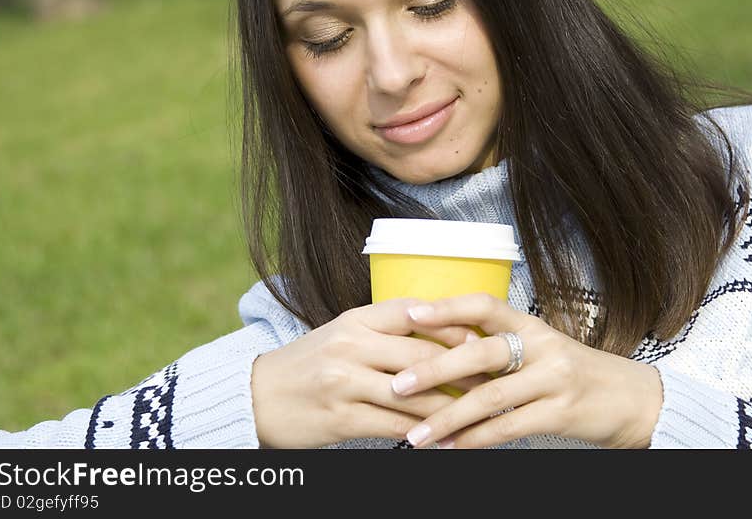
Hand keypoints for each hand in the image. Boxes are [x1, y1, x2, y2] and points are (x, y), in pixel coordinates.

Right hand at [251, 297, 490, 447]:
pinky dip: (424, 435)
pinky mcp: (341, 419)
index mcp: (354, 319)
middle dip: (464, 369)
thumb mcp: (341, 334)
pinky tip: (445, 439)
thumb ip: (383, 330)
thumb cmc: (307, 364)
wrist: (255, 397)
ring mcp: (344, 383)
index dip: (452, 324)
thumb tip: (438, 333)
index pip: (412, 312)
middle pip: (420, 355)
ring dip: (452, 407)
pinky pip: (395, 427)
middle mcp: (350, 346)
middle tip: (496, 379)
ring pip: (413, 396)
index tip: (483, 337)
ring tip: (480, 413)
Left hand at [388, 293, 663, 448]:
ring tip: (416, 435)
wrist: (631, 398)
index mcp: (530, 324)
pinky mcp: (561, 412)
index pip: (484, 305)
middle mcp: (541, 345)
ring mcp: (554, 378)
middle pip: (481, 352)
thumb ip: (498, 349)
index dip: (447, 307)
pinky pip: (510, 426)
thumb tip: (442, 353)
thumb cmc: (573, 373)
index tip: (410, 314)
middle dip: (435, 369)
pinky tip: (452, 448)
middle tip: (397, 384)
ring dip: (448, 417)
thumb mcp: (539, 350)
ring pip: (491, 396)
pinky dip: (476, 439)